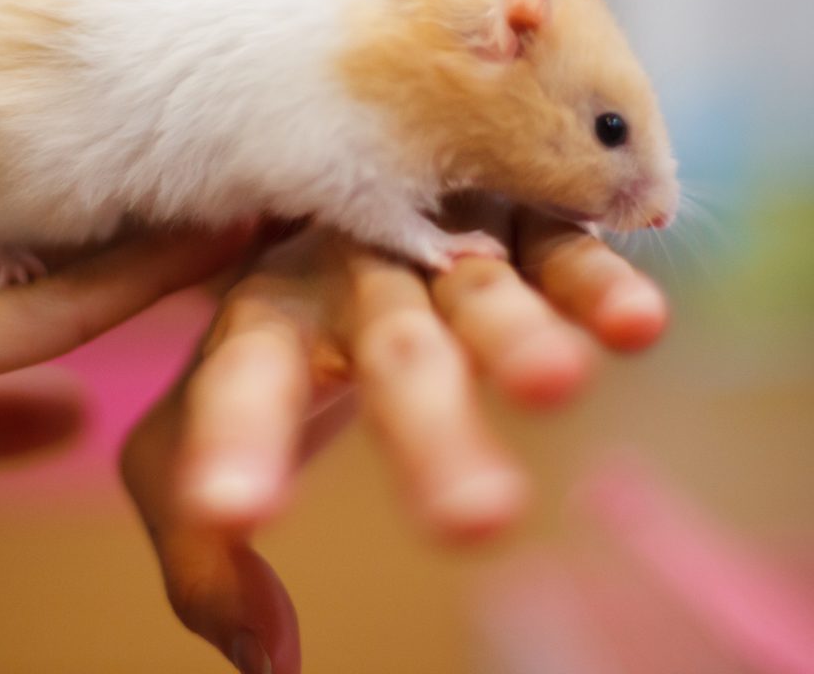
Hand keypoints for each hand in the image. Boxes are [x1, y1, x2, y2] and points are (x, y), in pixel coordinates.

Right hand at [0, 184, 248, 522]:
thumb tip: (70, 424)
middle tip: (257, 140)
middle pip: (55, 203)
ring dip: (166, 214)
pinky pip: (46, 309)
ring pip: (65, 239)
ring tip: (260, 178)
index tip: (210, 171)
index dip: (122, 191)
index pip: (33, 208)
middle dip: (154, 179)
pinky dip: (135, 282)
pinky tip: (215, 246)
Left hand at [121, 198, 667, 673]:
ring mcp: (444, 244)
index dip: (238, 439)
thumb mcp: (227, 418)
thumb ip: (202, 541)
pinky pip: (561, 252)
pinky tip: (635, 324)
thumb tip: (262, 658)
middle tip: (472, 523)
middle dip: (428, 427)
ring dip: (518, 336)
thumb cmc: (291, 331)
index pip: (244, 378)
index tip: (234, 515)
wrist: (361, 208)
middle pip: (392, 350)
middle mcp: (356, 275)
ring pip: (481, 294)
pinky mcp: (523, 226)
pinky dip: (593, 285)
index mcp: (272, 316)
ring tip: (555, 385)